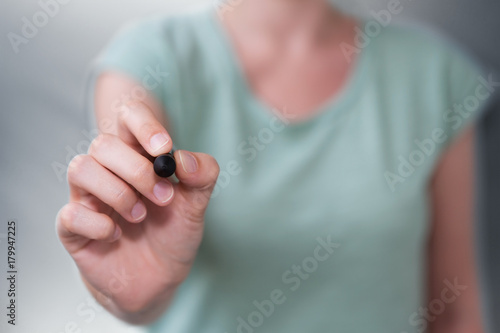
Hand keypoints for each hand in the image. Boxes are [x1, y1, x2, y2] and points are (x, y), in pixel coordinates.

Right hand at [56, 101, 218, 314]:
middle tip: (164, 197)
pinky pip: (70, 214)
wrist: (160, 278)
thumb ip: (202, 176)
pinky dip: (97, 224)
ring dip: (117, 192)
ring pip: (80, 168)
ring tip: (141, 216)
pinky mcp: (75, 229)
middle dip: (137, 170)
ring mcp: (88, 198)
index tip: (164, 146)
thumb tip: (184, 159)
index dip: (142, 124)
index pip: (128, 118)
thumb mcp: (197, 204)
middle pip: (104, 144)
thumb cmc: (173, 233)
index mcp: (138, 157)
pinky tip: (117, 235)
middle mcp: (109, 172)